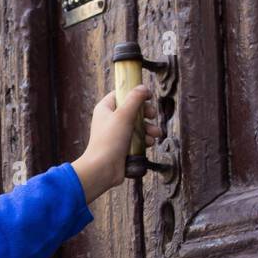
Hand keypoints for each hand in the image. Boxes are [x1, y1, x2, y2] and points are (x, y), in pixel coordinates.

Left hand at [71, 83, 163, 203]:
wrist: (103, 169)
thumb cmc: (109, 141)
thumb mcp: (123, 115)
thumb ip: (135, 99)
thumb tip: (144, 88)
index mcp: (105, 109)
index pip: (121, 94)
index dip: (135, 93)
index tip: (148, 95)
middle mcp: (110, 120)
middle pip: (133, 109)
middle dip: (145, 113)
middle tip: (152, 115)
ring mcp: (116, 134)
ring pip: (137, 125)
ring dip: (149, 128)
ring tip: (155, 134)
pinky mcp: (123, 146)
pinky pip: (137, 139)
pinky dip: (145, 140)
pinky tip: (150, 143)